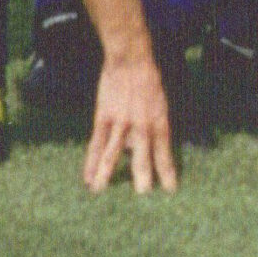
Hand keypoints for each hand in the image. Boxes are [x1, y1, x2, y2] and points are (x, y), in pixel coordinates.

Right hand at [85, 52, 177, 192]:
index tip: (170, 190)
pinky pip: (96, 144)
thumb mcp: (161, 102)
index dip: (167, 172)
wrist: (130, 59)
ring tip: (101, 192)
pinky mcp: (104, 118)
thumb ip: (156, 125)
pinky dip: (91, 161)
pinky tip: (87, 177)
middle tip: (142, 196)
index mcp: (159, 121)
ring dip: (108, 174)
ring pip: (114, 154)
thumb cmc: (148, 79)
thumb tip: (149, 146)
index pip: (164, 152)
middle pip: (142, 157)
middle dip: (142, 178)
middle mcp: (141, 125)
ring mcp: (121, 122)